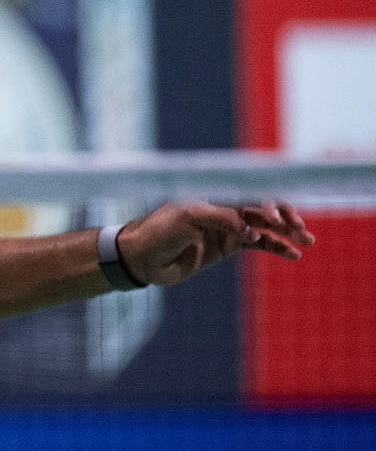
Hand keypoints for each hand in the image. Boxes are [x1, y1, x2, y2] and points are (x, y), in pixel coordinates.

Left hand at [116, 200, 315, 285]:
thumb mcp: (189, 218)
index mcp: (216, 195)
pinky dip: (276, 248)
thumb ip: (221, 218)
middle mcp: (225, 209)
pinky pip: (258, 245)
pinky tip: (292, 254)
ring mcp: (227, 229)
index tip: (278, 219)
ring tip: (307, 241)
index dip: (269, 204)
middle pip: (263, 209)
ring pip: (265, 227)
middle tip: (301, 230)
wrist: (142, 257)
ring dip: (287, 233)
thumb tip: (251, 229)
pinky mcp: (226, 248)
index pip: (251, 194)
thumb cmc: (160, 230)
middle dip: (285, 217)